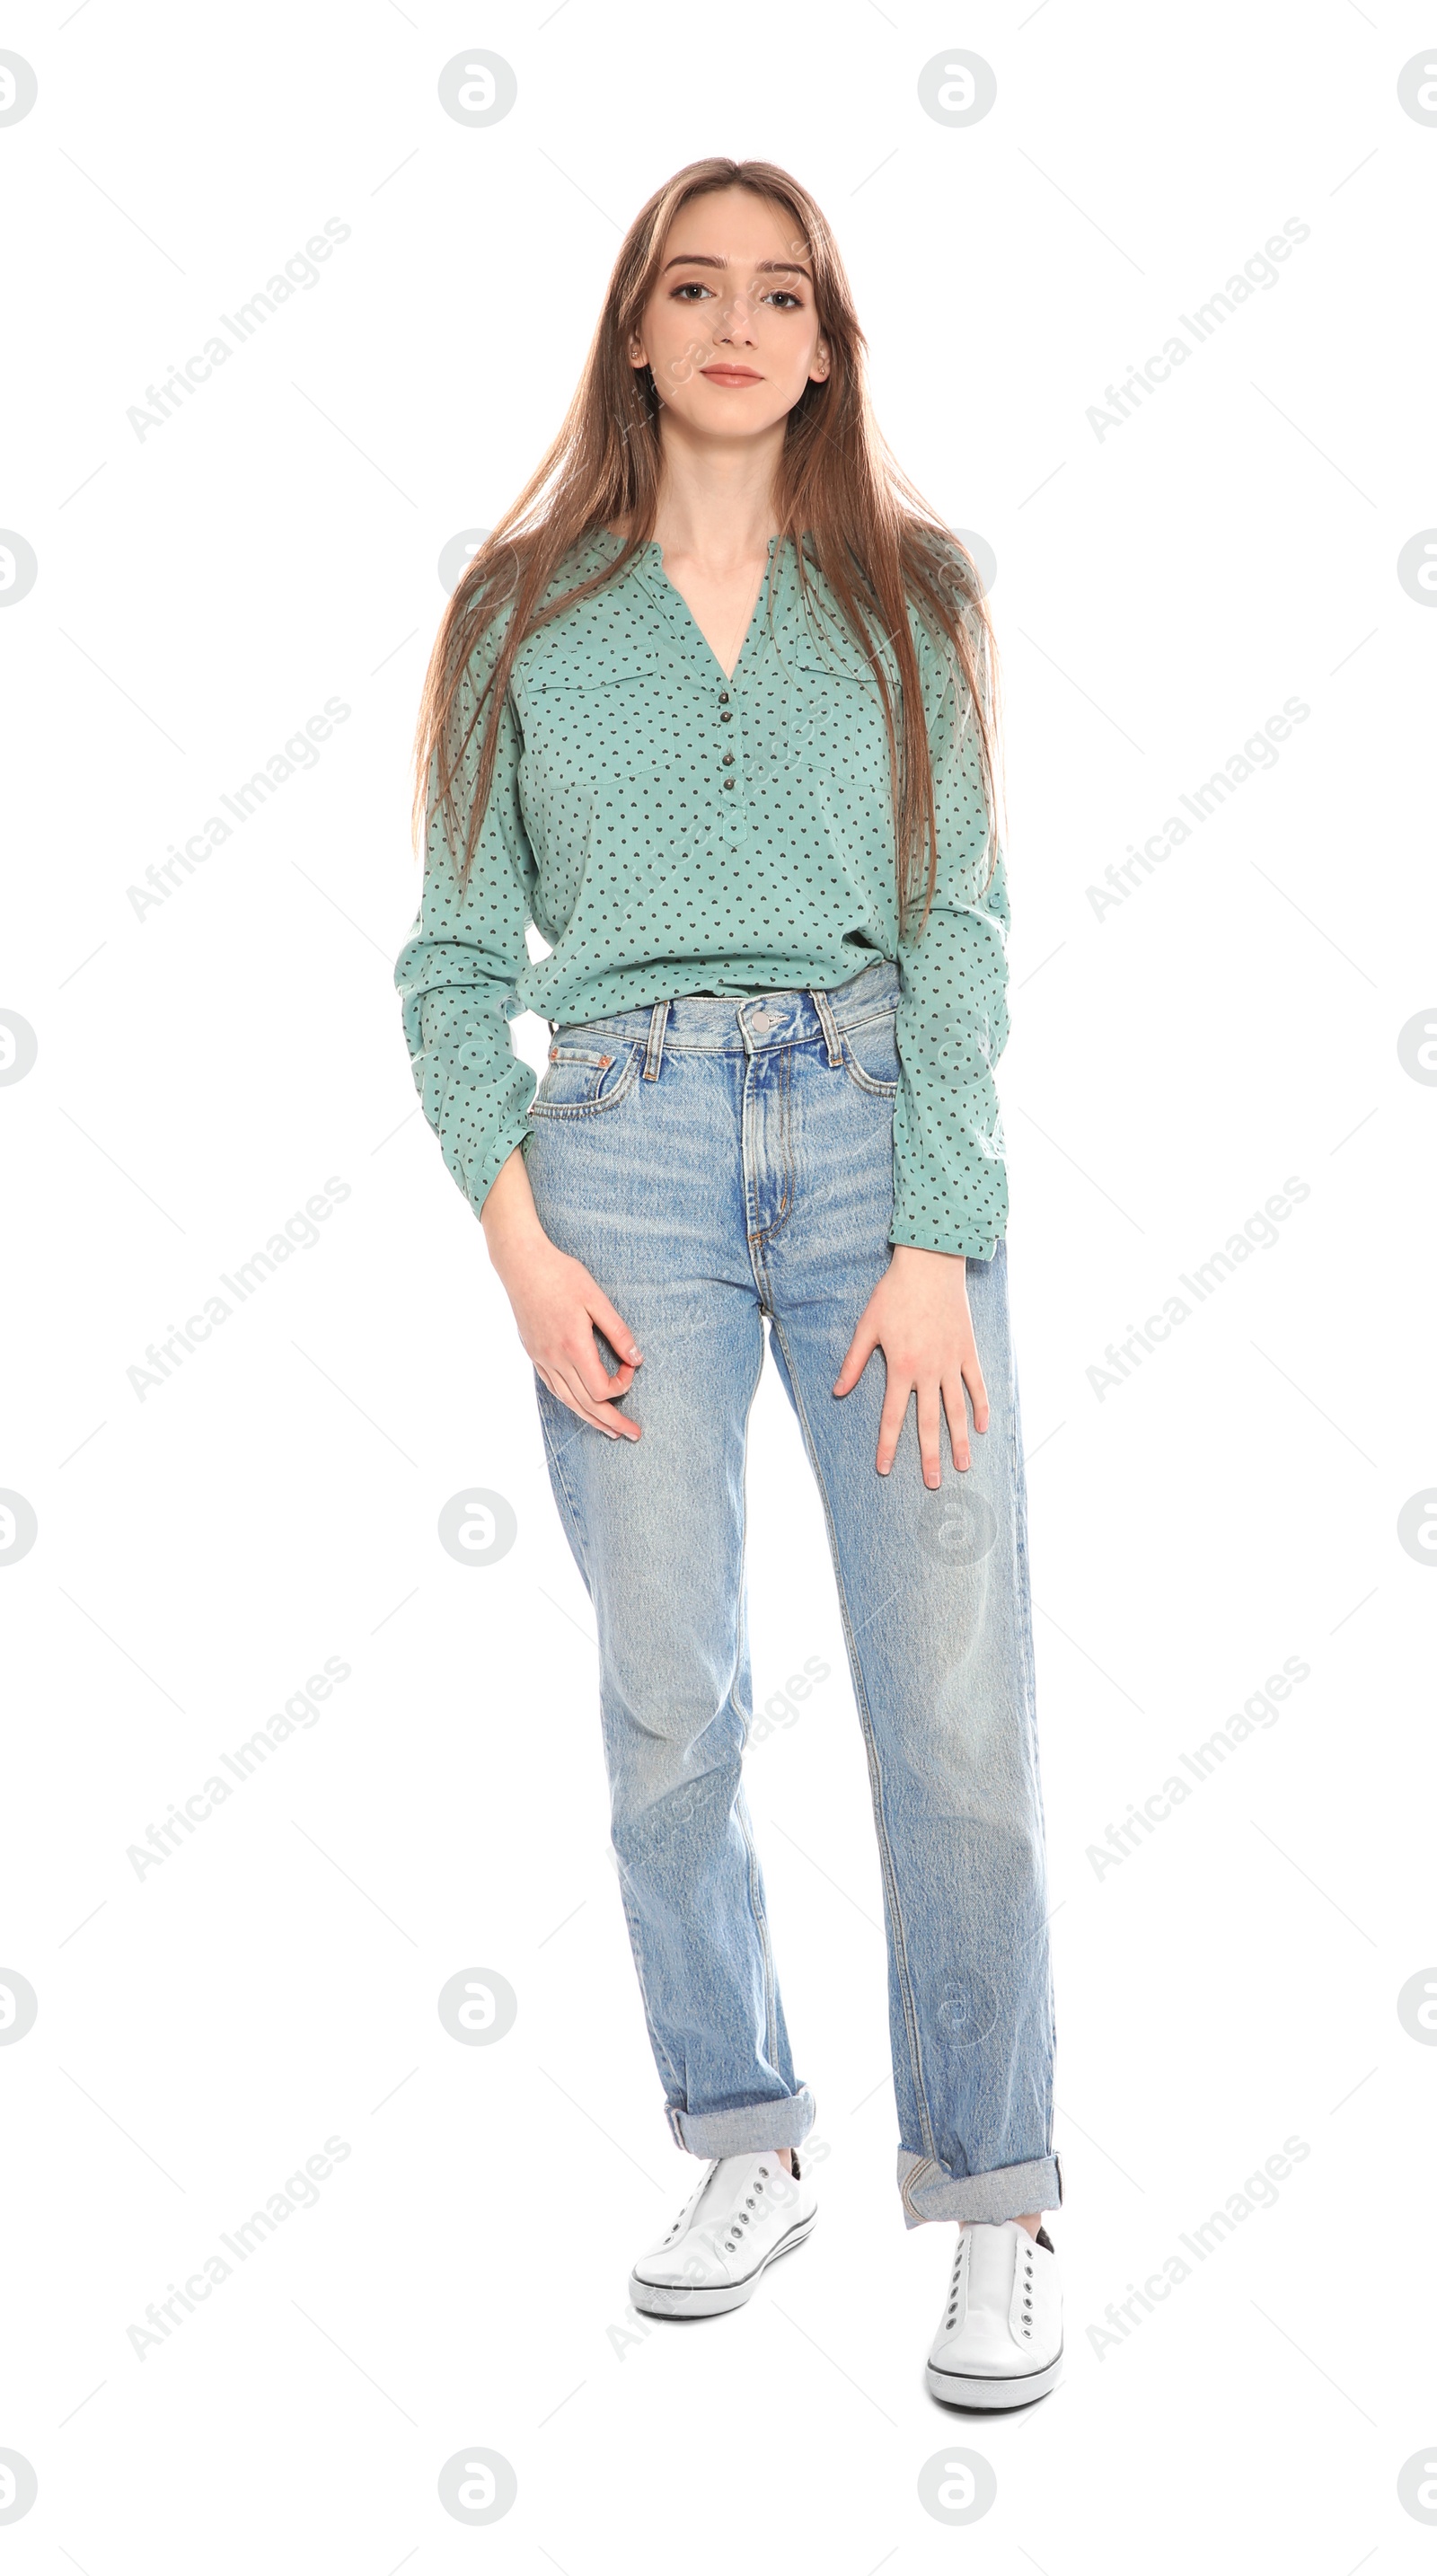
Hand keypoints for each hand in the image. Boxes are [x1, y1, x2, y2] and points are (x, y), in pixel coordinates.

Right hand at [481, 1147, 641, 1440]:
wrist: (522, 1264)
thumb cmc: (561, 1276)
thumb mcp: (596, 1299)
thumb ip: (618, 1332)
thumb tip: (637, 1360)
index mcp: (573, 1346)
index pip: (601, 1388)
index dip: (622, 1385)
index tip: (631, 1366)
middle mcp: (555, 1359)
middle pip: (586, 1404)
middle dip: (612, 1422)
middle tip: (633, 1434)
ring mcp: (541, 1359)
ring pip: (568, 1401)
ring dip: (591, 1419)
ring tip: (610, 1431)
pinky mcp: (534, 1354)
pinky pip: (554, 1388)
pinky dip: (571, 1403)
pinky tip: (581, 1407)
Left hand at [832, 1245, 987, 1486]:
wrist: (930, 1266)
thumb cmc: (894, 1294)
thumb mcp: (867, 1327)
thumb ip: (853, 1362)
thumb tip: (836, 1392)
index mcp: (900, 1368)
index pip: (892, 1417)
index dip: (888, 1445)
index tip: (885, 1469)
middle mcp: (928, 1371)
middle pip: (928, 1422)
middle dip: (929, 1456)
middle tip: (934, 1484)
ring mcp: (951, 1363)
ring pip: (957, 1410)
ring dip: (960, 1440)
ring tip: (964, 1466)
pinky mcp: (968, 1351)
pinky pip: (976, 1385)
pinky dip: (980, 1406)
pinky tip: (981, 1427)